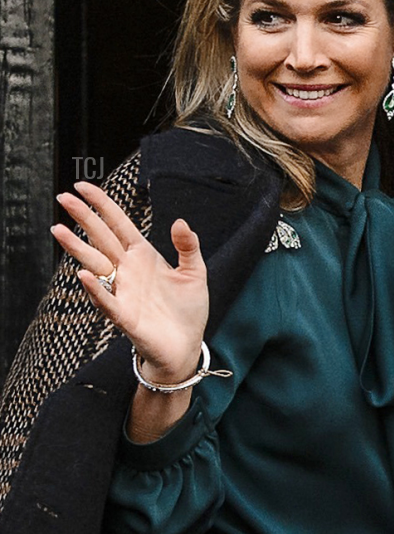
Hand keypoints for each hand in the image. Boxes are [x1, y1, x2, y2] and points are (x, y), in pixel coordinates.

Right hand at [53, 180, 209, 384]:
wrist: (186, 346)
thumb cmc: (187, 310)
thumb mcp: (194, 272)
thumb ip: (188, 246)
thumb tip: (179, 221)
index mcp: (144, 257)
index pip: (119, 225)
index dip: (103, 205)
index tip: (83, 187)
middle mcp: (128, 271)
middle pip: (101, 239)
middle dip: (83, 218)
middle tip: (62, 197)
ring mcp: (124, 292)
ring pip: (95, 265)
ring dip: (77, 248)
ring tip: (59, 230)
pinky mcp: (125, 316)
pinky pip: (106, 300)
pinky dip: (95, 288)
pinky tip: (83, 274)